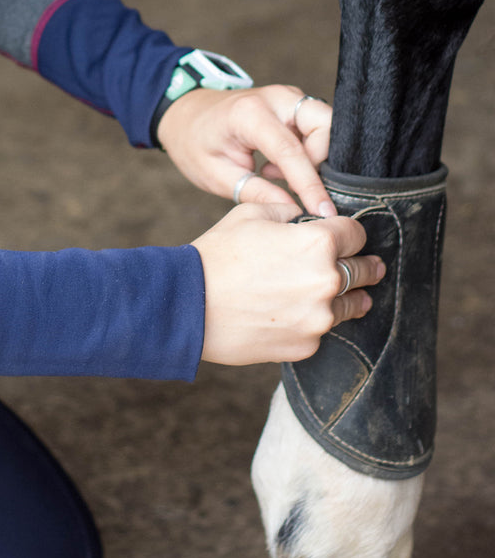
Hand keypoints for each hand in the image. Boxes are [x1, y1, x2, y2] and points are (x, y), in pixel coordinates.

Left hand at [155, 84, 336, 216]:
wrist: (187, 116)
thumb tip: (295, 211)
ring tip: (274, 175)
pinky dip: (309, 152)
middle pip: (324, 125)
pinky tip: (277, 166)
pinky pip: (317, 128)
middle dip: (321, 160)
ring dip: (313, 157)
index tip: (323, 212)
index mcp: (249, 114)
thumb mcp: (217, 176)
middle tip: (293, 185)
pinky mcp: (295, 105)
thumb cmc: (196, 144)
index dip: (310, 184)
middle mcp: (276, 98)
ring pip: (326, 126)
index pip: (291, 151)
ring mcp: (288, 98)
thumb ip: (256, 193)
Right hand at [191, 203, 384, 365]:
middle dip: (365, 266)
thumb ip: (286, 211)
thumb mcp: (248, 215)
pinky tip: (295, 316)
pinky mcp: (306, 346)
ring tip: (350, 298)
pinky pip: (321, 330)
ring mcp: (319, 318)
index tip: (347, 238)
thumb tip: (303, 216)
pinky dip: (313, 322)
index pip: (357, 234)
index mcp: (318, 243)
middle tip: (370, 267)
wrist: (187, 306)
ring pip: (353, 305)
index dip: (350, 232)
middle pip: (366, 271)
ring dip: (349, 298)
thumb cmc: (215, 257)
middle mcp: (327, 281)